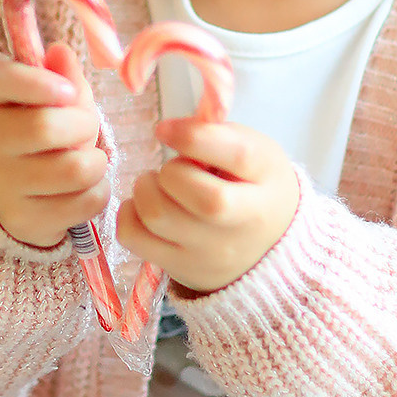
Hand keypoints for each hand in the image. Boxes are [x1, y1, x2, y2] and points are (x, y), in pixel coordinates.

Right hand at [0, 42, 109, 248]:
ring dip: (96, 163)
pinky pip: (84, 202)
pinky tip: (84, 188)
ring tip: (88, 160)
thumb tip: (61, 52)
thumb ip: (60, 74)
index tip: (65, 90)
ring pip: (74, 169)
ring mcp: (0, 184)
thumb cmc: (36, 133)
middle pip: (46, 127)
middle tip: (85, 129)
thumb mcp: (47, 97)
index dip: (35, 80)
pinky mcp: (23, 219)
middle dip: (85, 125)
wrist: (11, 195)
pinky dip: (97, 192)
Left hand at [116, 118, 300, 294]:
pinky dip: (129, 214)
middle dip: (171, 171)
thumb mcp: (251, 147)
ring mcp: (212, 252)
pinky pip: (134, 237)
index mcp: (265, 178)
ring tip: (159, 186)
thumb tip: (169, 129)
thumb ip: (214, 129)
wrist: (267, 244)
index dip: (193, 137)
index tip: (164, 129)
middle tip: (174, 169)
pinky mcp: (183, 267)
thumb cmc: (251, 183)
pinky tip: (146, 208)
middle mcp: (245, 222)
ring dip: (146, 190)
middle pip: (200, 196)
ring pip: (157, 216)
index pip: (238, 157)